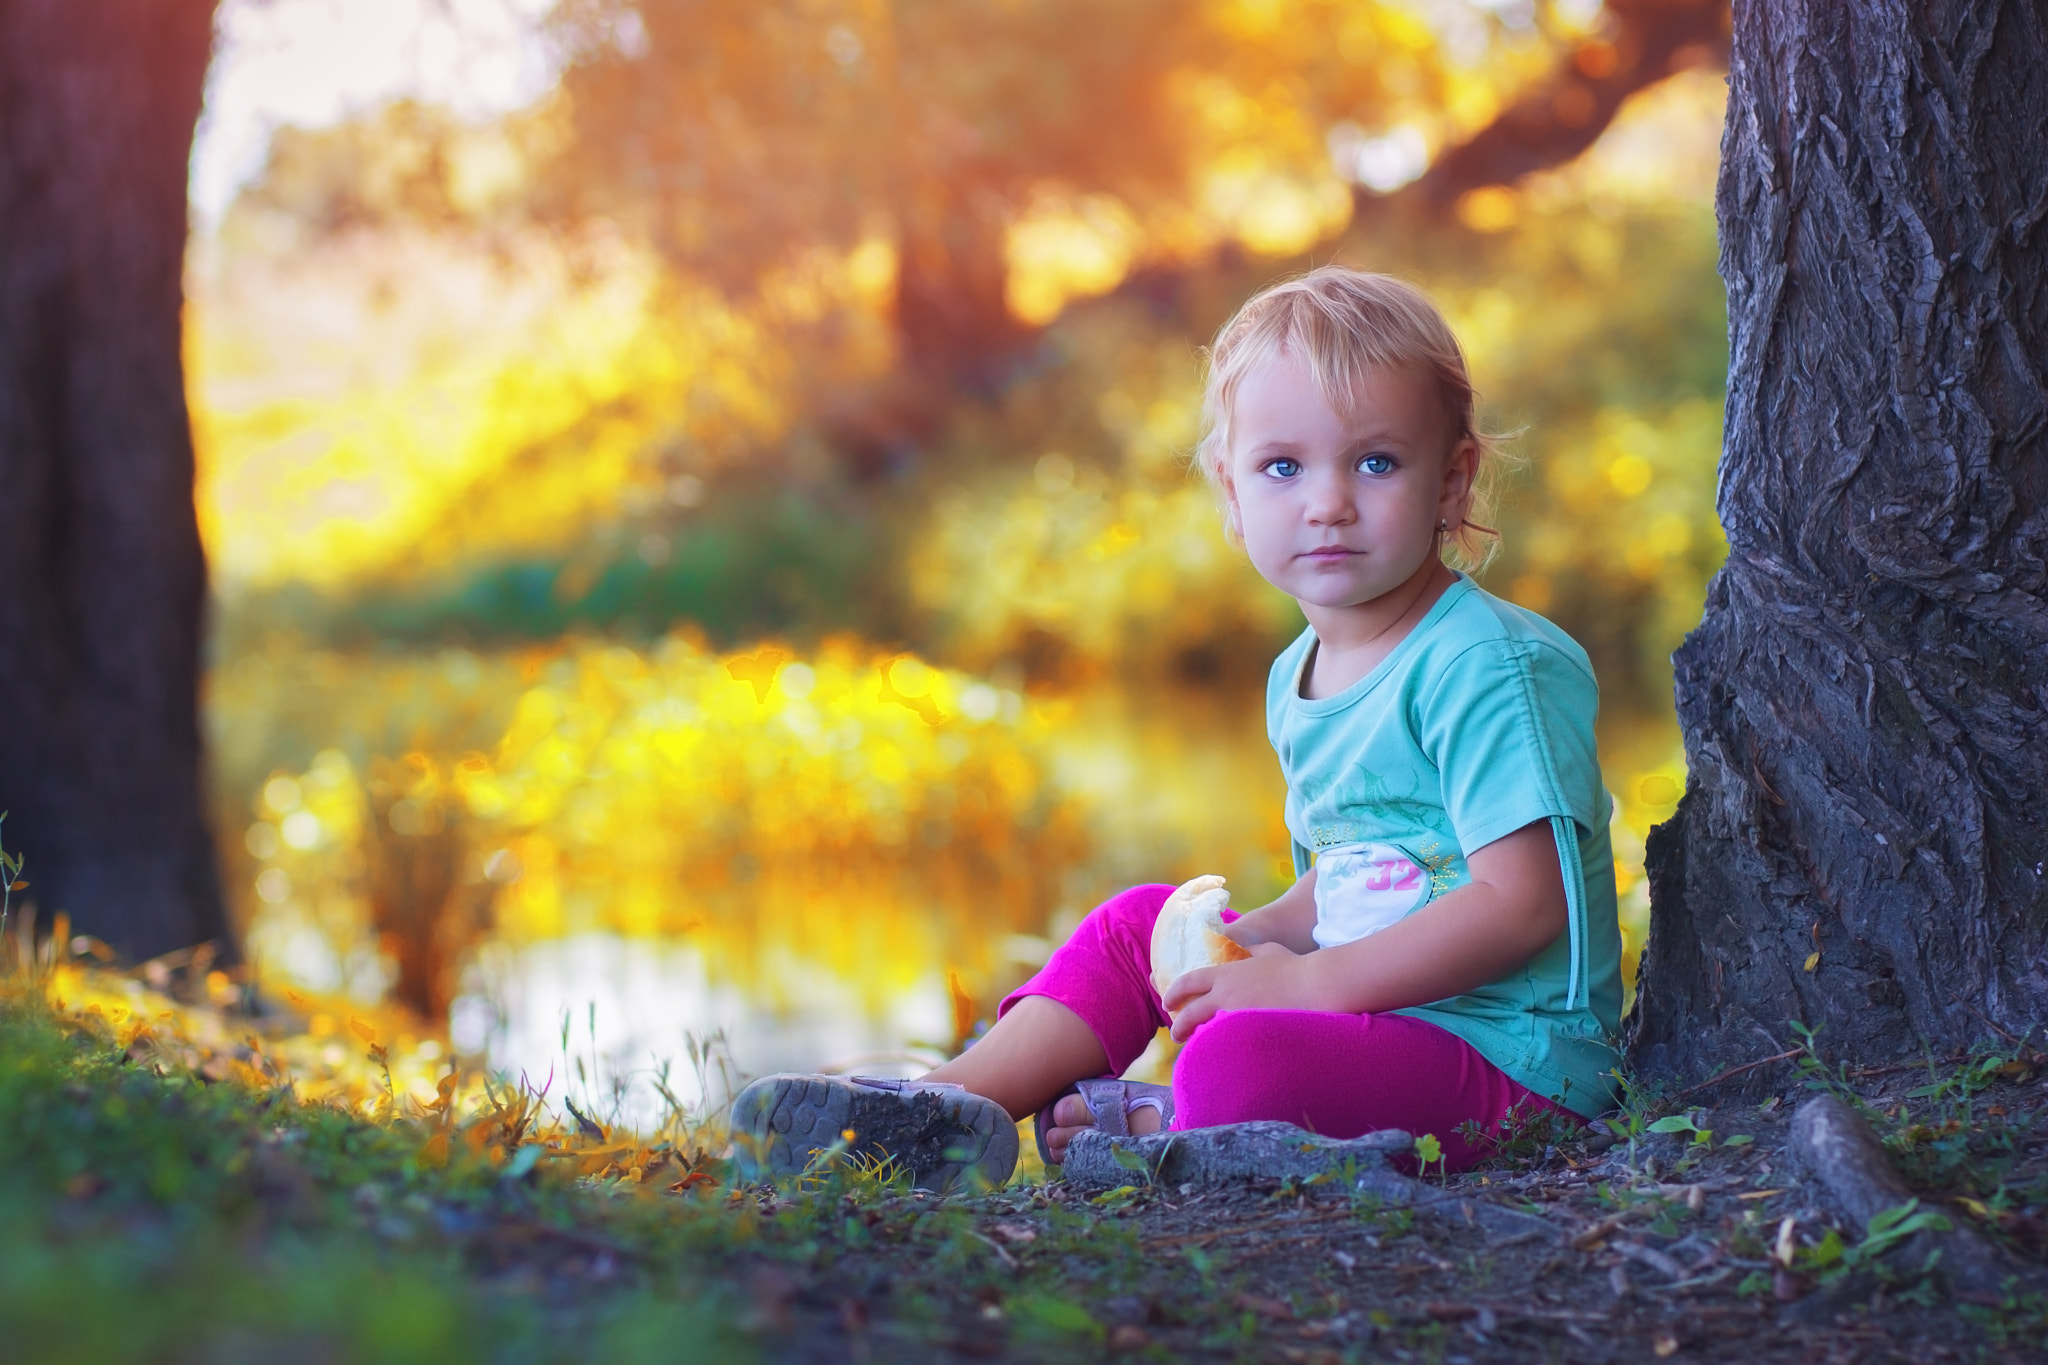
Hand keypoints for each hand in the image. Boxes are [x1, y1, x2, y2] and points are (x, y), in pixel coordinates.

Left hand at [1162, 942, 1315, 1041]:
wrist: (1316, 986)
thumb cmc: (1295, 967)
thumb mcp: (1268, 951)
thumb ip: (1250, 952)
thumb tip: (1243, 951)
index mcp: (1226, 974)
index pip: (1189, 981)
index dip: (1174, 992)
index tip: (1168, 1002)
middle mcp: (1226, 994)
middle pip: (1191, 1012)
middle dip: (1179, 1024)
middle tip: (1175, 1033)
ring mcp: (1237, 1015)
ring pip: (1206, 1031)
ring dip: (1198, 1040)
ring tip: (1194, 1048)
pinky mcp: (1249, 1033)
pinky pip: (1226, 1044)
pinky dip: (1219, 1048)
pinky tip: (1219, 1056)